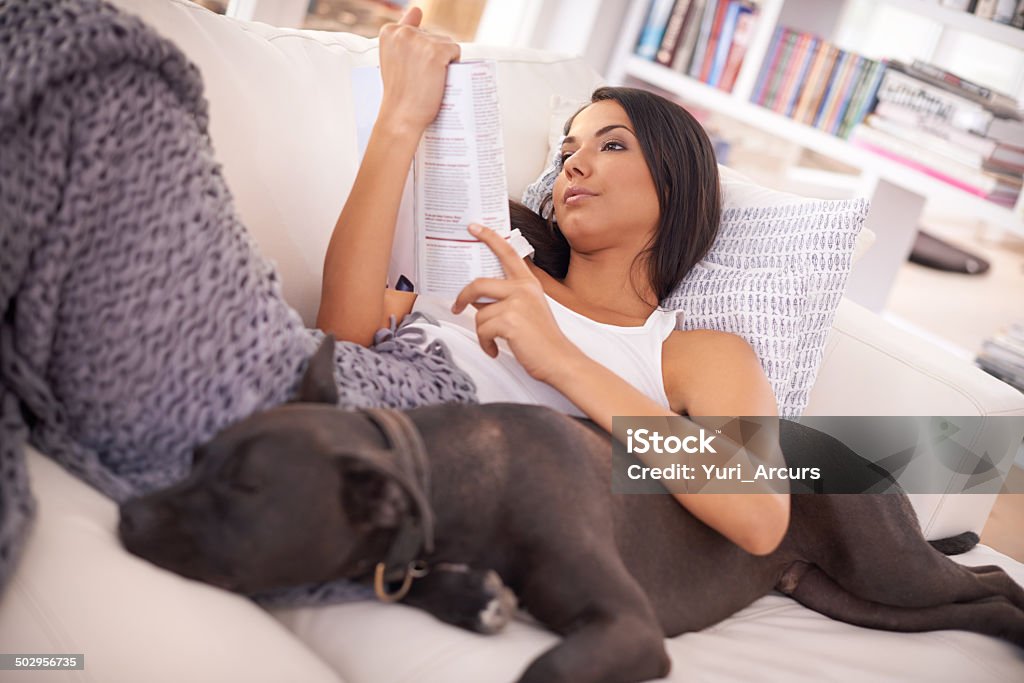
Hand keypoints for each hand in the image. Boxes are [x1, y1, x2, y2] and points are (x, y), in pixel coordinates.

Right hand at [377, 8, 460, 137]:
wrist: (401, 116)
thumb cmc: (400, 93)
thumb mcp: (394, 57)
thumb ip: (404, 31)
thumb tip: (416, 8)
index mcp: (389, 31)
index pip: (418, 29)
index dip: (420, 52)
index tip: (414, 68)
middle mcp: (404, 31)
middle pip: (434, 36)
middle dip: (433, 56)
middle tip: (420, 79)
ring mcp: (420, 40)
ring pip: (446, 44)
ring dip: (444, 61)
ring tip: (429, 80)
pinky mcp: (436, 51)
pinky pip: (456, 52)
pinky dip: (453, 65)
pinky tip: (439, 78)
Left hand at [452, 225, 581, 384]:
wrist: (559, 360)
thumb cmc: (543, 340)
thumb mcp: (528, 310)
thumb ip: (507, 299)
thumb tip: (476, 299)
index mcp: (528, 284)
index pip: (507, 253)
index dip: (489, 237)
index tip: (474, 227)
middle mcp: (523, 289)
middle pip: (478, 284)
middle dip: (462, 297)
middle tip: (457, 306)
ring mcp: (517, 303)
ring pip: (479, 313)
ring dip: (482, 332)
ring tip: (493, 342)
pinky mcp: (510, 320)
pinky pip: (483, 329)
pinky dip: (486, 343)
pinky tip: (495, 350)